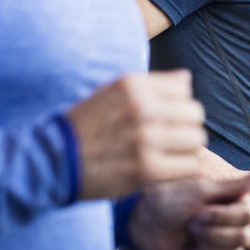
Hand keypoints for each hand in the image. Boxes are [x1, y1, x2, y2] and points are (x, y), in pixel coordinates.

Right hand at [64, 70, 205, 200]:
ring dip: (185, 149)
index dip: (177, 105)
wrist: (53, 162)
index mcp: (133, 85)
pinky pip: (188, 165)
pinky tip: (163, 170)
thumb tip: (187, 79)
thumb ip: (152, 85)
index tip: (165, 119)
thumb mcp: (112, 93)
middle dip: (185, 127)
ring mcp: (146, 139)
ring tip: (166, 155)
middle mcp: (142, 108)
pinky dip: (179, 170)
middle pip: (195, 114)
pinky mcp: (147, 169)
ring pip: (196, 139)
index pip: (183, 89)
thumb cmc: (85, 127)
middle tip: (169, 140)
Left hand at [128, 169, 249, 249]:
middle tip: (192, 223)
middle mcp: (232, 221)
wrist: (145, 223)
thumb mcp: (202, 190)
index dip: (224, 216)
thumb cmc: (170, 200)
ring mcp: (223, 241)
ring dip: (207, 243)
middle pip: (243, 236)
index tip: (202, 210)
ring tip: (191, 233)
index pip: (249, 215)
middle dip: (214, 231)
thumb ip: (234, 186)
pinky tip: (190, 247)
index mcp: (234, 201)